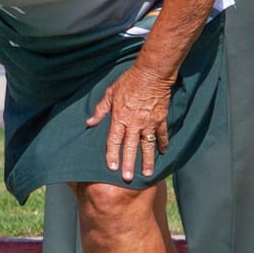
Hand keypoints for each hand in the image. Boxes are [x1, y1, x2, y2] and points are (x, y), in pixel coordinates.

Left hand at [87, 63, 175, 182]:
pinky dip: (163, 144)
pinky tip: (163, 152)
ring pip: (147, 145)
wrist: (151, 73)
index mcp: (120, 117)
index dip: (112, 154)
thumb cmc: (129, 81)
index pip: (114, 140)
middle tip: (128, 178)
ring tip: (148, 173)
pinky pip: (162, 134)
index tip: (111, 168)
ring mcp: (149, 122)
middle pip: (131, 147)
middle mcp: (134, 123)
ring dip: (148, 160)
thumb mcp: (110, 93)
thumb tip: (89, 122)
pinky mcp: (161, 119)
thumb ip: (101, 109)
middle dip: (129, 164)